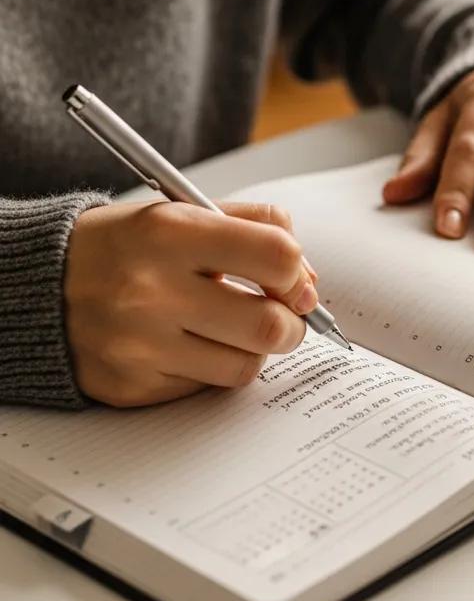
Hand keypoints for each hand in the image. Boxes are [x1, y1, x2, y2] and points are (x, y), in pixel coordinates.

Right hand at [64, 201, 319, 407]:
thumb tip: (306, 278)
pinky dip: (213, 368)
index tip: (295, 281)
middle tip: (284, 316)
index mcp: (171, 232)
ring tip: (236, 328)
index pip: (275, 255)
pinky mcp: (130, 386)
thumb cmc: (125, 246)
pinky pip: (204, 388)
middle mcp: (152, 290)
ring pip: (244, 365)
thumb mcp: (184, 211)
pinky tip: (193, 344)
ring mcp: (138, 344)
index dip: (298, 272)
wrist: (39, 286)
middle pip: (268, 324)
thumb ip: (254, 227)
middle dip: (292, 323)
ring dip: (254, 349)